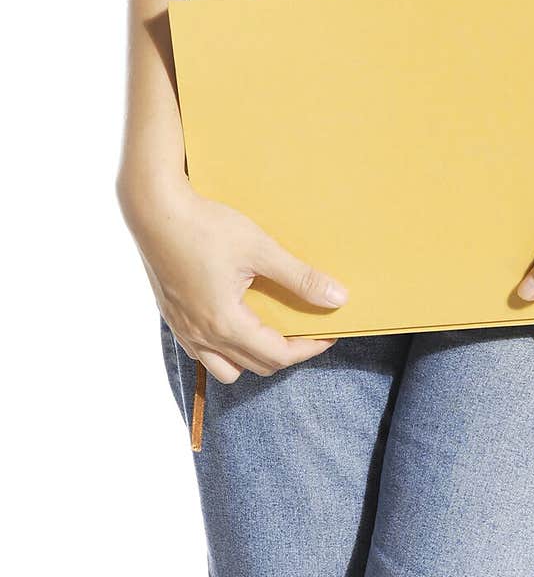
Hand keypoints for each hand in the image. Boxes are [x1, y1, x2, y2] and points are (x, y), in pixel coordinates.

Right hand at [120, 174, 347, 382]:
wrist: (153, 208)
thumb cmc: (205, 226)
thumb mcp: (260, 249)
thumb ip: (300, 278)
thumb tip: (337, 298)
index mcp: (225, 324)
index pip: (277, 356)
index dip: (309, 349)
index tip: (328, 333)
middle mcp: (201, 336)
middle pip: (255, 366)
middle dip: (286, 353)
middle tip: (306, 329)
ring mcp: (183, 329)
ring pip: (224, 368)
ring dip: (252, 358)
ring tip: (269, 331)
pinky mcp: (172, 316)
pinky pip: (202, 352)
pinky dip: (224, 348)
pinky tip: (235, 319)